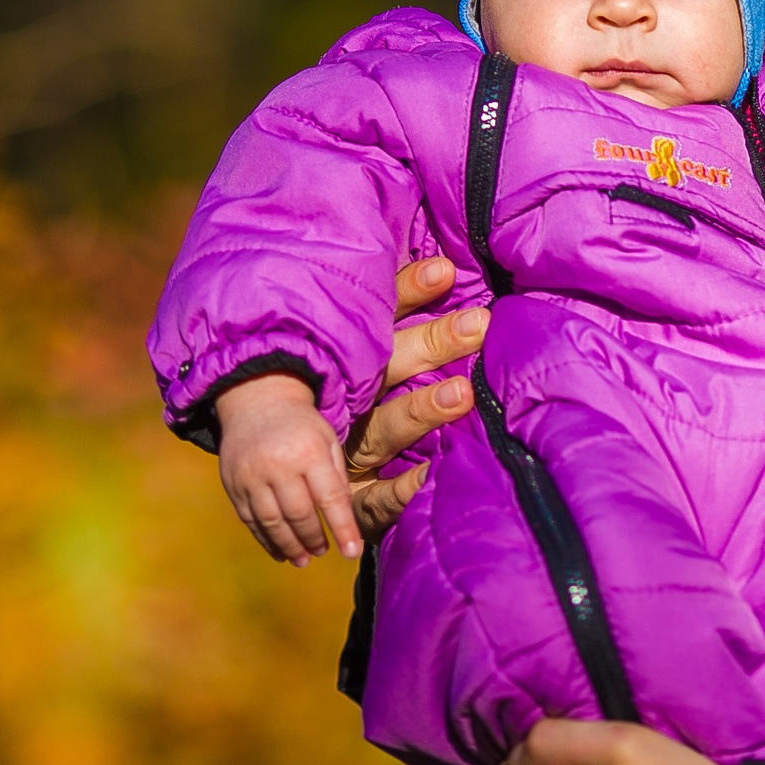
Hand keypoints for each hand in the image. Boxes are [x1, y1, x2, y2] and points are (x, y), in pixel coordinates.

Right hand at [215, 376, 357, 565]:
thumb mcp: (327, 440)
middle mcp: (278, 465)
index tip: (352, 552)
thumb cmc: (301, 425)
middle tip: (322, 552)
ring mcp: (251, 476)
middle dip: (313, 539)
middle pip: (299, 515)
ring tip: (303, 559)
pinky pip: (250, 520)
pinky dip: (266, 540)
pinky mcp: (233, 485)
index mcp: (309, 451)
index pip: (330, 498)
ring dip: (289, 546)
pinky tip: (280, 551)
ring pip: (272, 522)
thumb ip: (336, 477)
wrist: (255, 400)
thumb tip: (343, 519)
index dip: (343, 528)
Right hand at [345, 256, 485, 544]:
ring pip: (384, 427)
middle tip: (477, 324)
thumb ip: (396, 314)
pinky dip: (400, 489)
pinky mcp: (351, 499)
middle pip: (389, 367)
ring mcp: (348, 450)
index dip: (409, 292)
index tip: (445, 270)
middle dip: (432, 344)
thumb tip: (445, 265)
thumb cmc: (344, 407)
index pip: (378, 319)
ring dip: (420, 411)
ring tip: (461, 394)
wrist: (287, 482)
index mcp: (348, 362)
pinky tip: (431, 474)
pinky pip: (376, 497)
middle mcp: (347, 402)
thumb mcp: (361, 359)